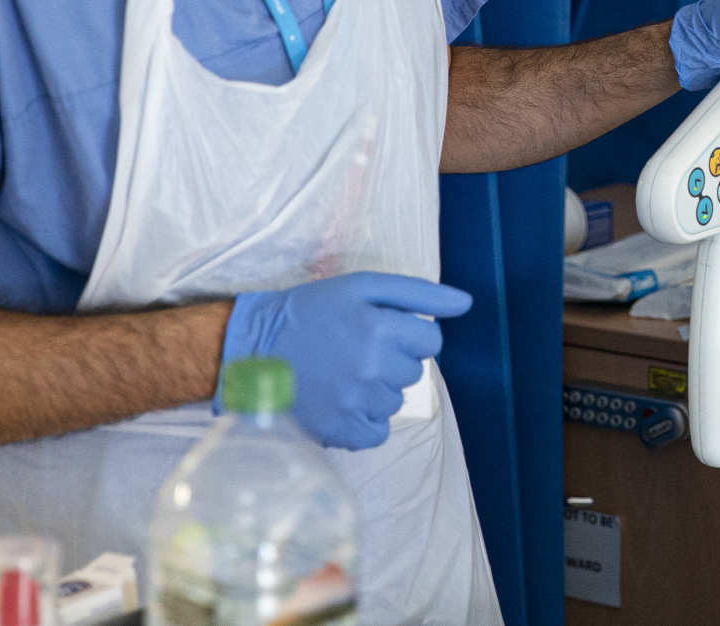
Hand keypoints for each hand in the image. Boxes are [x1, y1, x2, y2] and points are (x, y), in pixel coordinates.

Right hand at [220, 272, 471, 449]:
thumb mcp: (363, 286)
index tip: (383, 330)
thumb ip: (420, 293)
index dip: (410, 333)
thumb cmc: (310, 311)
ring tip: (343, 374)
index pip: (432, 340)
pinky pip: (378, 432)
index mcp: (381, 327)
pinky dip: (365, 420)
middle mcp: (373, 367)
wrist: (252, 349)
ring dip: (378, 389)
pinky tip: (342, 400)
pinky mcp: (340, 431)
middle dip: (394, 360)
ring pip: (396, 401)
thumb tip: (467, 303)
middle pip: (414, 372)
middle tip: (357, 350)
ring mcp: (356, 403)